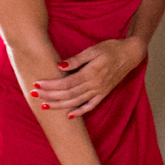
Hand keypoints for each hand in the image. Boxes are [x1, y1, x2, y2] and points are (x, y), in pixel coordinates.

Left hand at [30, 38, 145, 117]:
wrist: (131, 54)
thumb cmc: (111, 49)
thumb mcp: (93, 50)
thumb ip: (77, 59)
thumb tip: (60, 65)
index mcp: (91, 73)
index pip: (67, 82)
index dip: (51, 85)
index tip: (37, 84)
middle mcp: (95, 84)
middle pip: (69, 94)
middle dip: (50, 96)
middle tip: (34, 95)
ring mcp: (100, 90)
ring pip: (77, 102)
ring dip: (60, 105)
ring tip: (44, 106)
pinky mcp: (104, 93)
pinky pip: (91, 106)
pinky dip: (80, 112)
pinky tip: (69, 116)